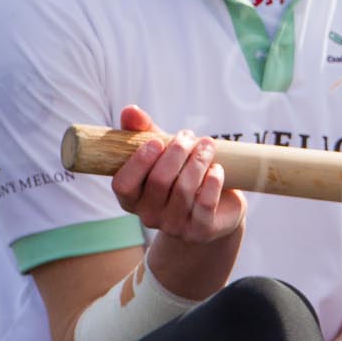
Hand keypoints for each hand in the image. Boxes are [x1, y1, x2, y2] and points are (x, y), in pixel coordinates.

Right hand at [110, 105, 245, 246]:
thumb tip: (130, 109)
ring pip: (184, 189)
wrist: (217, 207)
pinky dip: (213, 181)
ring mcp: (174, 226)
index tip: (156, 140)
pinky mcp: (200, 230)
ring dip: (198, 160)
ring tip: (207, 145)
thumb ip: (142, 132)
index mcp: (132, 199)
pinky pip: (205, 203)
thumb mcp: (161, 152)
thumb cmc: (181, 174)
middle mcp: (149, 216)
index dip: (138, 162)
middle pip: (158, 181)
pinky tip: (217, 168)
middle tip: (188, 135)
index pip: (123, 184)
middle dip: (176, 153)